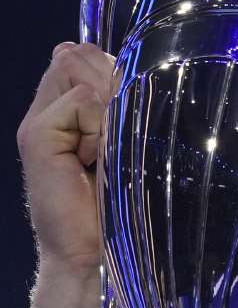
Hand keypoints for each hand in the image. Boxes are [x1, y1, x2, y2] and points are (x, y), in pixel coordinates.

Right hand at [16, 42, 115, 274]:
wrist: (96, 251)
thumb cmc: (123, 206)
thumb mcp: (131, 148)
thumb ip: (124, 109)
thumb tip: (130, 67)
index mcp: (69, 110)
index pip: (85, 55)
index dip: (114, 71)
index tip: (131, 113)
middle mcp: (49, 110)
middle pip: (79, 55)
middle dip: (112, 82)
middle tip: (119, 133)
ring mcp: (40, 122)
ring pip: (79, 70)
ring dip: (108, 107)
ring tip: (107, 149)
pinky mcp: (37, 135)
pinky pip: (82, 99)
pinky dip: (99, 126)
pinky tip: (95, 159)